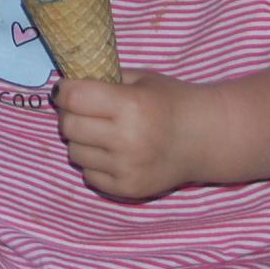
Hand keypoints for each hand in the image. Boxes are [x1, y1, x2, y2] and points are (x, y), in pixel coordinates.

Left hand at [52, 74, 206, 200]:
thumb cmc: (171, 102)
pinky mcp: (128, 189)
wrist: (206, 138)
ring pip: (74, 152)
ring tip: (99, 133)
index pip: (74, 98)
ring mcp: (127, 168)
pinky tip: (111, 153)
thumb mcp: (141, 79)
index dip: (63, 91)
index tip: (64, 89)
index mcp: (131, 105)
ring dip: (80, 140)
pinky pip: (88, 175)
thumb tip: (66, 84)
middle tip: (80, 110)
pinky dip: (93, 163)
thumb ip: (105, 79)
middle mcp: (127, 139)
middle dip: (69, 114)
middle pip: (69, 126)